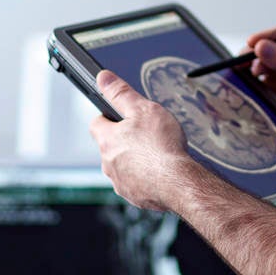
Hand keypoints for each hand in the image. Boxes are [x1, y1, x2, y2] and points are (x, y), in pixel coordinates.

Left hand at [88, 70, 192, 210]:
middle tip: (144, 134)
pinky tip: (159, 171)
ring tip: (155, 153)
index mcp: (108, 140)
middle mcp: (108, 163)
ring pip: (122, 166)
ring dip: (133, 160)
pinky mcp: (134, 196)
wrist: (178, 182)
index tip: (117, 114)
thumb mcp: (143, 109)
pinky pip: (135, 183)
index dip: (107, 116)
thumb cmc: (162, 147)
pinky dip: (144, 177)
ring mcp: (120, 182)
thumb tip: (103, 78)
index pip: (97, 123)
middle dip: (123, 139)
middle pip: (110, 146)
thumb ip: (121, 93)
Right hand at [245, 25, 275, 156]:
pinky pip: (260, 84)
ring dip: (251, 66)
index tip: (252, 43)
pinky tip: (247, 84)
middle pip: (270, 48)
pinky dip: (251, 82)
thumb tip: (261, 46)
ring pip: (263, 65)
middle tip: (242, 59)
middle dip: (255, 51)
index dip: (268, 36)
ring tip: (244, 72)